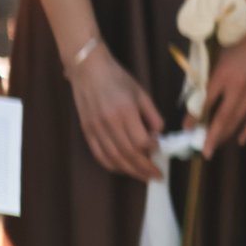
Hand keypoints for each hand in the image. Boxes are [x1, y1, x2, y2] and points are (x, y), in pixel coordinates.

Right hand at [68, 44, 165, 181]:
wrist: (88, 69)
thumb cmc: (117, 79)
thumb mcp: (141, 93)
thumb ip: (152, 115)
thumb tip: (158, 136)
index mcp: (125, 111)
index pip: (141, 141)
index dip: (152, 149)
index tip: (159, 148)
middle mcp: (109, 122)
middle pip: (128, 154)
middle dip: (145, 168)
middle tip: (157, 176)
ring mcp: (95, 128)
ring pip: (114, 158)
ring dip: (130, 171)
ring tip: (143, 176)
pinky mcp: (87, 130)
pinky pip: (99, 155)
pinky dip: (112, 165)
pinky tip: (123, 169)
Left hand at [201, 17, 245, 154]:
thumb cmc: (234, 37)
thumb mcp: (215, 53)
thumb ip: (206, 76)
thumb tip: (195, 99)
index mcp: (224, 73)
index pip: (206, 102)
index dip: (196, 118)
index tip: (187, 129)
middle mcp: (240, 84)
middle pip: (224, 117)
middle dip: (212, 136)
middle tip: (203, 151)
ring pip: (239, 119)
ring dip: (227, 134)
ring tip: (216, 145)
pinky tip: (240, 140)